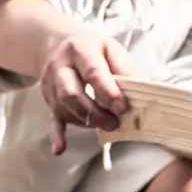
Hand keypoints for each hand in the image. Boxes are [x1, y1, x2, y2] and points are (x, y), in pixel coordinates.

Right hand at [39, 26, 138, 154]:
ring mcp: (51, 85)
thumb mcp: (110, 48)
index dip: (108, 92)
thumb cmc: (90, 48)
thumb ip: (125, 69)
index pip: (93, 73)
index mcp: (80, 50)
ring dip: (85, 121)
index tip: (122, 108)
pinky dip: (57, 135)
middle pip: (72, 93)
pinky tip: (60, 148)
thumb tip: (142, 91)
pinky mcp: (49, 100)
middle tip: (114, 123)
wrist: (56, 43)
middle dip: (94, 112)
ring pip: (64, 107)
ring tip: (105, 126)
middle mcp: (61, 67)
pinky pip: (52, 119)